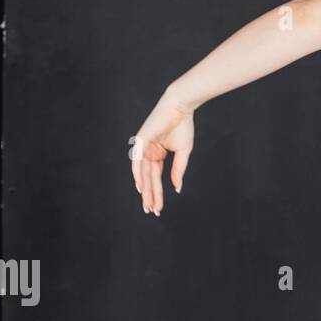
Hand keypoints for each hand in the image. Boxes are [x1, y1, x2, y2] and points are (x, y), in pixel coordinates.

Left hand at [129, 93, 194, 215]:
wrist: (180, 108)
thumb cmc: (183, 127)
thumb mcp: (183, 152)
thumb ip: (178, 170)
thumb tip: (177, 188)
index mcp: (157, 154)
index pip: (156, 177)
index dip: (158, 193)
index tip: (159, 208)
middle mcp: (148, 153)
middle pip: (148, 179)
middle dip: (150, 196)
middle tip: (152, 211)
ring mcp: (143, 148)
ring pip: (143, 173)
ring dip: (145, 189)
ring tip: (148, 204)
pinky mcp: (140, 141)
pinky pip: (137, 161)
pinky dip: (138, 174)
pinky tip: (140, 187)